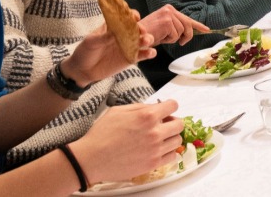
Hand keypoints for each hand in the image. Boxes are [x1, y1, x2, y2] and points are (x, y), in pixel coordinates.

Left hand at [61, 23, 155, 85]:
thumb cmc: (85, 52)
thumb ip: (104, 37)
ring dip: (148, 39)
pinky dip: (150, 53)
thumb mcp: (91, 42)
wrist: (83, 70)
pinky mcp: (131, 58)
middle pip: (138, 28)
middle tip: (141, 32)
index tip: (134, 17)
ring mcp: (129, 46)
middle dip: (142, 28)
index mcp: (114, 27)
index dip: (132, 15)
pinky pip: (144, 54)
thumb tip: (116, 32)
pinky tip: (150, 53)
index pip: (126, 17)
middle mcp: (124, 35)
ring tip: (146, 42)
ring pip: (144, 40)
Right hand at [70, 100, 184, 184]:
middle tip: (163, 125)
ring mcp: (155, 149)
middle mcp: (155, 132)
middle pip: (180, 124)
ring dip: (171, 137)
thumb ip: (140, 107)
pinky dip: (169, 152)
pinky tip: (159, 150)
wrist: (90, 159)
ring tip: (160, 138)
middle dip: (173, 122)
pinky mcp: (153, 164)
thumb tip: (155, 107)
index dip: (169, 107)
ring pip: (178, 140)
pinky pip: (173, 156)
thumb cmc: (101, 133)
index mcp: (147, 116)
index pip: (173, 106)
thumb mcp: (119, 111)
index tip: (166, 111)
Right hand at [140, 5, 207, 45]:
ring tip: (162, 37)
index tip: (206, 30)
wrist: (136, 36)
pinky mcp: (167, 22)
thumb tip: (189, 32)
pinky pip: (175, 36)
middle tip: (182, 42)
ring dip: (174, 39)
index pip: (186, 18)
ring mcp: (168, 15)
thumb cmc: (149, 34)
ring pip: (182, 32)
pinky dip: (169, 40)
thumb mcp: (165, 28)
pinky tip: (160, 37)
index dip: (198, 25)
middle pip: (188, 25)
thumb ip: (177, 27)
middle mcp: (170, 9)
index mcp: (169, 9)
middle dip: (187, 35)